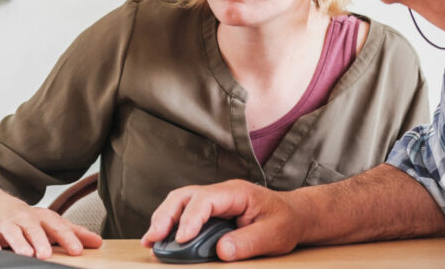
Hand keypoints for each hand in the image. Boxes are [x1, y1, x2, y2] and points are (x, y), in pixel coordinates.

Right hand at [0, 201, 101, 258]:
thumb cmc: (30, 221)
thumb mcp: (52, 224)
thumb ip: (74, 233)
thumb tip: (99, 242)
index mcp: (43, 218)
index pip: (58, 227)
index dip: (68, 238)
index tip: (77, 251)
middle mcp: (25, 219)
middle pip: (33, 228)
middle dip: (40, 241)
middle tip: (46, 255)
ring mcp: (6, 224)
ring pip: (12, 232)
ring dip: (18, 243)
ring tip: (26, 255)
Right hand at [141, 179, 309, 260]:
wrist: (294, 215)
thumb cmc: (285, 222)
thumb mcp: (275, 235)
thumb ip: (249, 241)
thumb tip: (222, 251)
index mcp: (236, 193)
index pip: (206, 200)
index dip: (191, 218)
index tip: (182, 239)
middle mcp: (220, 193)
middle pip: (184, 196)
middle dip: (166, 216)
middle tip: (154, 238)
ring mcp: (212, 201)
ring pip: (179, 203)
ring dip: (162, 220)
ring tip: (150, 242)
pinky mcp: (209, 213)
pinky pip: (184, 214)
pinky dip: (170, 226)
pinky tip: (160, 241)